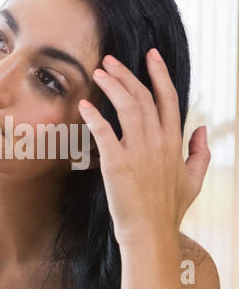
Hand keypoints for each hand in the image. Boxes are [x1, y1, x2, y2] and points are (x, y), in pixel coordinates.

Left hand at [79, 49, 210, 247]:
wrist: (151, 233)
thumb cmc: (169, 210)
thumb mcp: (194, 179)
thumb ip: (200, 153)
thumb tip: (203, 129)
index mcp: (174, 142)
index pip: (169, 99)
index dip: (159, 74)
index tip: (150, 55)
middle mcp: (158, 142)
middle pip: (144, 97)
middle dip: (128, 74)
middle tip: (109, 60)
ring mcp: (139, 151)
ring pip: (127, 108)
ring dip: (112, 87)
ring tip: (98, 73)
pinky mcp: (117, 164)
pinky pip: (105, 132)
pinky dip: (95, 116)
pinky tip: (85, 104)